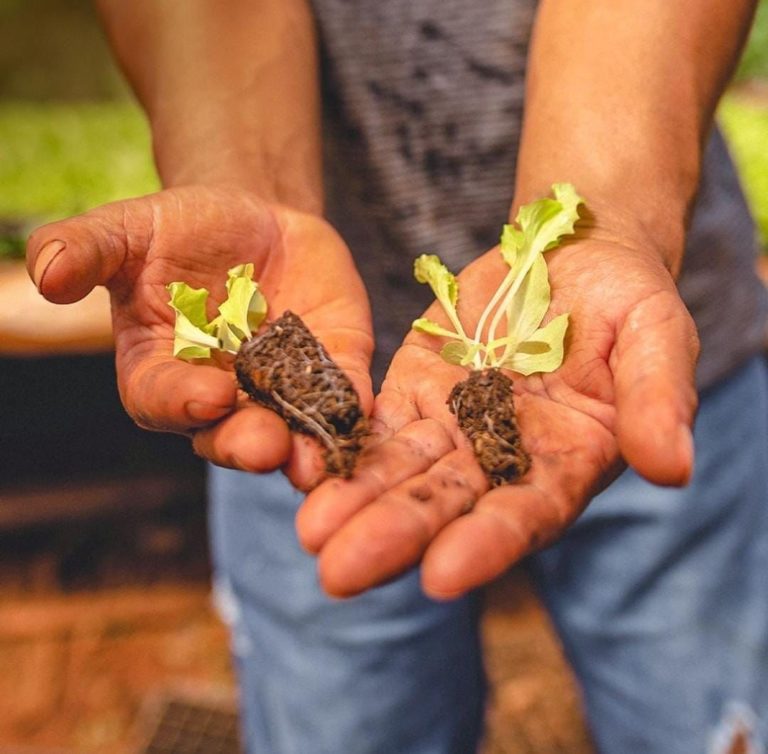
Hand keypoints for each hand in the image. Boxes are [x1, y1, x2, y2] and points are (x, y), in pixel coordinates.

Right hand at [27, 185, 372, 488]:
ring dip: (303, 449)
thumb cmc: (181, 230)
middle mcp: (221, 396)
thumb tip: (44, 275)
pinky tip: (359, 413)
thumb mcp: (128, 230)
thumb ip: (87, 251)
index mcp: (162, 372)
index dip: (182, 402)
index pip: (162, 400)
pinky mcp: (329, 368)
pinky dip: (350, 406)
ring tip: (316, 461)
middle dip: (246, 443)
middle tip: (266, 448)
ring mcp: (279, 389)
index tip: (209, 396)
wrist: (254, 219)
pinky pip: (340, 394)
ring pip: (289, 430)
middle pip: (228, 434)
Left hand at [298, 229, 698, 597]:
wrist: (568, 257)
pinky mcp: (415, 390)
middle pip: (447, 504)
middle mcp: (503, 458)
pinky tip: (307, 468)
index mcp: (567, 460)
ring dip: (355, 503)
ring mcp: (453, 425)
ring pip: (401, 472)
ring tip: (309, 534)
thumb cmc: (625, 298)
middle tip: (339, 573)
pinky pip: (377, 424)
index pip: (526, 512)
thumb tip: (672, 468)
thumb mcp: (655, 336)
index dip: (487, 543)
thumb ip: (658, 399)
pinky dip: (345, 448)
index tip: (441, 577)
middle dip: (395, 536)